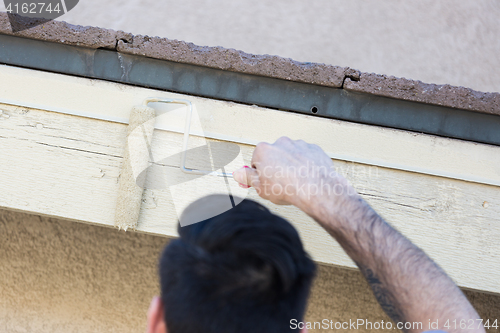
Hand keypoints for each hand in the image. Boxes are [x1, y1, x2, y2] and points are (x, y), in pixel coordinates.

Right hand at [233, 137, 351, 214]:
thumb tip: (238, 174)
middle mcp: (281, 143)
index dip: (260, 173)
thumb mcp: (260, 187)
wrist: (315, 188)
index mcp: (264, 150)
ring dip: (291, 165)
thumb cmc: (289, 188)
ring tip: (294, 181)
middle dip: (275, 167)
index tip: (264, 181)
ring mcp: (298, 144)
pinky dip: (305, 164)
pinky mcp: (313, 149)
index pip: (256, 160)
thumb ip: (248, 178)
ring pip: (291, 155)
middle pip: (274, 155)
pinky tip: (306, 176)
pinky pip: (306, 155)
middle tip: (279, 183)